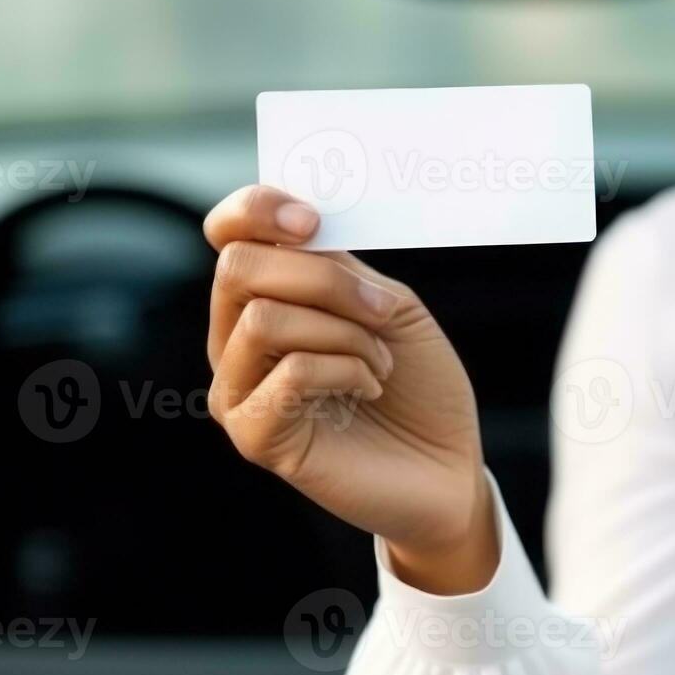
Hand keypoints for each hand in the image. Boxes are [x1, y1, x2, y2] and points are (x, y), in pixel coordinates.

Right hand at [204, 185, 497, 592]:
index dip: (256, 209)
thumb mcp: (387, 306)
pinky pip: (288, 373)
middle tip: (382, 311)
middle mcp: (235, 339)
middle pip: (240, 268)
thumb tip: (296, 226)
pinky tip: (369, 387)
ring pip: (264, 319)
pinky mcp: (255, 437)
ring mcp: (239, 389)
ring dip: (344, 332)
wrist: (448, 465)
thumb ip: (338, 266)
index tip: (313, 221)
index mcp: (266, 296)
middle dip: (326, 279)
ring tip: (380, 362)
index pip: (226, 233)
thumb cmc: (419, 383)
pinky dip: (345, 369)